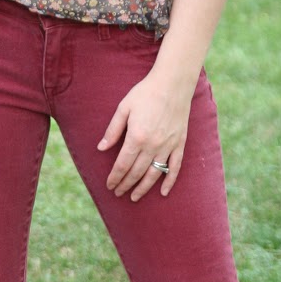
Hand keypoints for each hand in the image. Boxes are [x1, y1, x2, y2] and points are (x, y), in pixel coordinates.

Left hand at [97, 68, 193, 200]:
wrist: (173, 84)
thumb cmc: (145, 94)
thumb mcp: (124, 108)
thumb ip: (112, 130)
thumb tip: (101, 148)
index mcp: (136, 137)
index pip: (123, 165)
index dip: (115, 177)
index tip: (109, 185)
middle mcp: (153, 146)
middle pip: (136, 172)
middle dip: (125, 185)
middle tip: (117, 193)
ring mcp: (168, 146)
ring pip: (154, 174)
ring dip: (143, 188)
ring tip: (134, 197)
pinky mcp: (179, 144)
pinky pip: (175, 168)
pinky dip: (169, 182)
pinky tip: (164, 192)